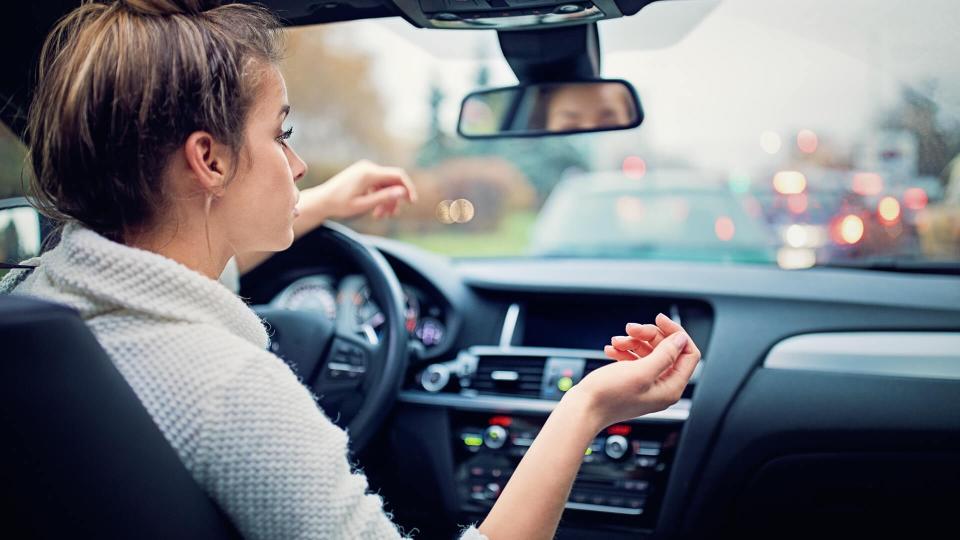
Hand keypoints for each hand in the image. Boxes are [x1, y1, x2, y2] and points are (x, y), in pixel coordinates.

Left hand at [301, 159, 417, 221]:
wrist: (321, 200)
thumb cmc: (339, 205)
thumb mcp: (363, 205)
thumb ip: (384, 198)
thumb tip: (403, 192)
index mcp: (369, 173)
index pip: (398, 176)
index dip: (408, 188)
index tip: (412, 202)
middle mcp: (368, 168)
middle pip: (392, 181)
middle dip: (394, 198)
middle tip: (392, 215)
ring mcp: (364, 170)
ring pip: (385, 184)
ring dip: (386, 200)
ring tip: (380, 216)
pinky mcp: (362, 174)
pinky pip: (377, 184)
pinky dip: (379, 196)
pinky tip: (375, 210)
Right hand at [573, 314, 700, 426]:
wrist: (583, 409)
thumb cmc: (609, 395)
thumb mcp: (641, 371)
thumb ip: (666, 354)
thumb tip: (682, 339)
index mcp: (671, 388)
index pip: (688, 354)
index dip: (676, 334)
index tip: (659, 320)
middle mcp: (662, 387)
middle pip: (667, 349)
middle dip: (648, 336)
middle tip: (631, 329)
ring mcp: (647, 384)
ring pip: (649, 352)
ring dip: (633, 342)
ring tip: (617, 341)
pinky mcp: (632, 381)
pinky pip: (635, 359)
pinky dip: (625, 351)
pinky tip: (612, 350)